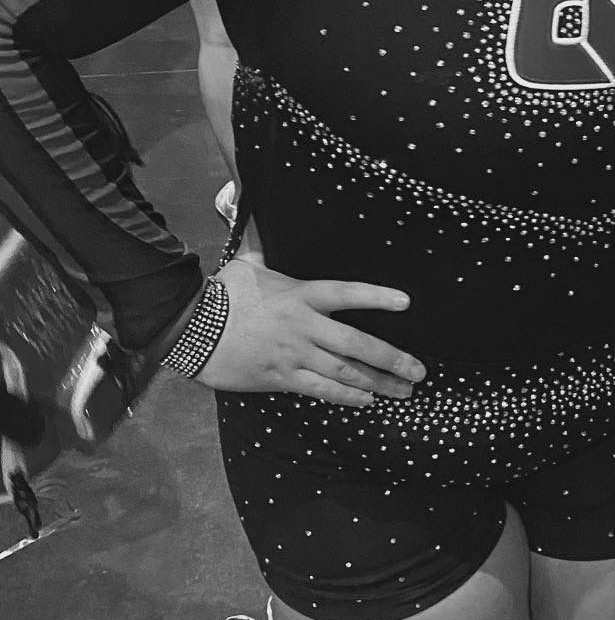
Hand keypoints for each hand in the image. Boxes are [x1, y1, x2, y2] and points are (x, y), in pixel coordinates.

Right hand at [197, 257, 424, 404]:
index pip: (348, 293)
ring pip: (345, 373)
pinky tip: (366, 401)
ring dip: (378, 383)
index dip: (377, 297)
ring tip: (403, 390)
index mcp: (301, 294)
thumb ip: (266, 251)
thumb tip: (258, 219)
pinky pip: (320, 390)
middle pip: (357, 344)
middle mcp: (304, 326)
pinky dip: (346, 397)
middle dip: (392, 359)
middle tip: (419, 370)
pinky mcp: (280, 378)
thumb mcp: (249, 266)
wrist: (190, 328)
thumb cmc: (222, 294)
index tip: (406, 303)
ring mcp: (294, 354)